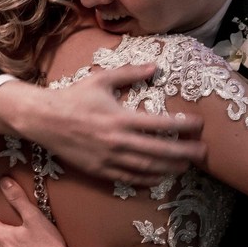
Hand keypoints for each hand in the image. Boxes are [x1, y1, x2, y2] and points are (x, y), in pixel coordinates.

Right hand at [0, 64, 205, 184]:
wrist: (44, 120)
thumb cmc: (74, 97)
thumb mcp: (102, 79)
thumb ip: (130, 73)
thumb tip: (156, 67)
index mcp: (120, 118)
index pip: (160, 124)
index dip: (183, 126)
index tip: (199, 125)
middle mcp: (117, 141)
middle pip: (159, 151)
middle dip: (184, 153)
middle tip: (203, 153)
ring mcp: (108, 159)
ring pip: (146, 168)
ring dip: (170, 168)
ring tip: (187, 166)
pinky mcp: (100, 170)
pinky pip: (129, 179)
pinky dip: (147, 180)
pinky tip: (160, 177)